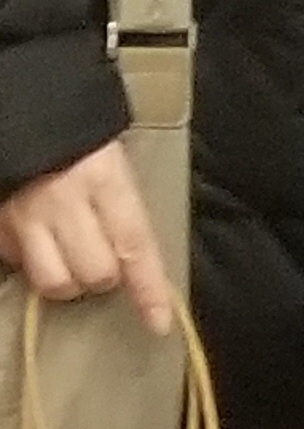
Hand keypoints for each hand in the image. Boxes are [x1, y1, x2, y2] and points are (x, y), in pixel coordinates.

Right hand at [0, 139, 170, 332]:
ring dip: (67, 280)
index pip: (136, 244)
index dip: (149, 288)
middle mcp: (65, 204)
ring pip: (54, 282)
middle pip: (95, 273)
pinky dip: (30, 263)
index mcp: (105, 181)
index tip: (160, 321)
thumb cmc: (77, 132)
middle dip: (104, 277)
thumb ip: (119, 204)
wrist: (19, 107)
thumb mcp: (111, 159)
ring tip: (70, 260)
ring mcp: (25, 219)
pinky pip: (18, 265)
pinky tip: (35, 243)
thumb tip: (131, 252)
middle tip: (103, 258)